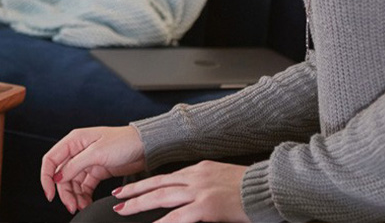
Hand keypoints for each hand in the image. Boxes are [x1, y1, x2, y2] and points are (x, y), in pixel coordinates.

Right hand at [40, 126, 145, 213]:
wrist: (147, 146)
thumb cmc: (124, 142)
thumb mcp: (97, 153)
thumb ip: (75, 165)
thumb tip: (57, 177)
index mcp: (74, 141)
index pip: (51, 160)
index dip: (46, 178)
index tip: (50, 195)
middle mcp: (78, 151)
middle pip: (61, 175)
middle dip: (64, 192)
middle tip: (72, 206)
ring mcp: (87, 162)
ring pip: (72, 183)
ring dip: (74, 196)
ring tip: (81, 207)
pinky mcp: (97, 171)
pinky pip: (84, 186)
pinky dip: (84, 196)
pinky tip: (86, 203)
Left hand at [112, 160, 250, 222]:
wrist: (268, 186)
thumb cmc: (248, 184)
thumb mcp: (220, 176)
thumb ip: (201, 182)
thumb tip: (187, 193)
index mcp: (198, 168)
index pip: (165, 176)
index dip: (145, 182)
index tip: (130, 187)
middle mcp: (195, 176)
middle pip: (157, 184)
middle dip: (134, 191)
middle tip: (116, 197)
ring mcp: (200, 191)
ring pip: (162, 197)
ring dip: (139, 203)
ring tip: (123, 209)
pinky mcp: (207, 206)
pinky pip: (179, 217)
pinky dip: (163, 222)